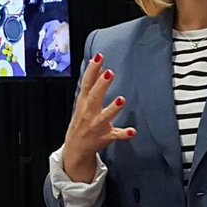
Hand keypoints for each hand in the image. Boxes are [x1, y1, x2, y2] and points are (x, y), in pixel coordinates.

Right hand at [61, 53, 135, 182]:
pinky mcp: (104, 137)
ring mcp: (96, 126)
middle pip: (94, 97)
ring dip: (112, 109)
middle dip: (101, 85)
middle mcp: (88, 113)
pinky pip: (115, 136)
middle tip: (109, 72)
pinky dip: (123, 134)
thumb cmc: (81, 121)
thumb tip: (100, 66)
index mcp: (83, 102)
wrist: (75, 149)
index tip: (99, 57)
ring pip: (104, 117)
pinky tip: (132, 131)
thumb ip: (92, 84)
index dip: (92, 70)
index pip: (87, 83)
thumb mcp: (83, 101)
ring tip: (121, 99)